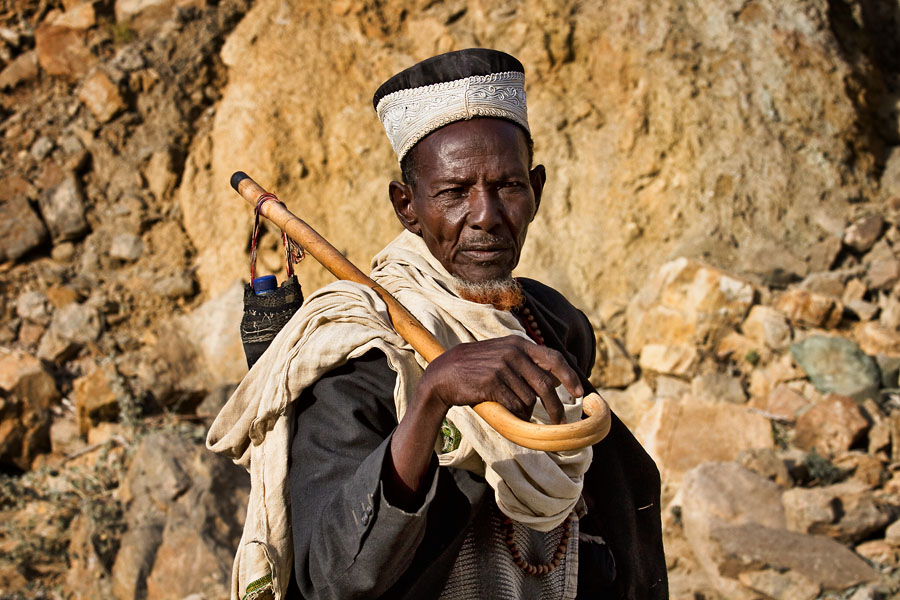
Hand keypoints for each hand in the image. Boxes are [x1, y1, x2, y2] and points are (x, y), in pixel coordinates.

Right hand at [417, 335, 583, 424]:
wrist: (443, 374)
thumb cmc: (476, 368)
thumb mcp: (501, 355)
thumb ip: (526, 362)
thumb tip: (555, 380)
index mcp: (518, 343)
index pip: (554, 358)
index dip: (570, 377)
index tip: (579, 393)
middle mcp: (513, 352)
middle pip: (546, 385)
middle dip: (555, 407)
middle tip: (559, 421)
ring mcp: (502, 367)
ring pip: (529, 399)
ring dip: (527, 412)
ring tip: (516, 412)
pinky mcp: (492, 383)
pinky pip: (515, 406)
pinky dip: (515, 415)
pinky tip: (508, 413)